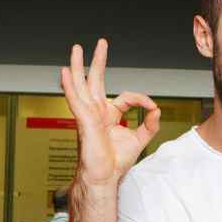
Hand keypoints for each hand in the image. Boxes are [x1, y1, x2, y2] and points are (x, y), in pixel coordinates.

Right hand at [60, 38, 160, 187]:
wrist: (104, 178)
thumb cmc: (114, 163)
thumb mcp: (139, 140)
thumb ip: (149, 124)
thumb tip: (156, 109)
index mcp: (108, 115)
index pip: (126, 97)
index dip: (141, 100)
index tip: (152, 107)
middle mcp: (96, 112)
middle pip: (95, 80)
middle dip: (98, 61)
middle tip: (100, 43)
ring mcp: (88, 115)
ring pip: (81, 85)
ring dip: (79, 66)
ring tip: (76, 49)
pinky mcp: (83, 120)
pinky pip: (75, 99)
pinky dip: (70, 85)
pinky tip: (65, 72)